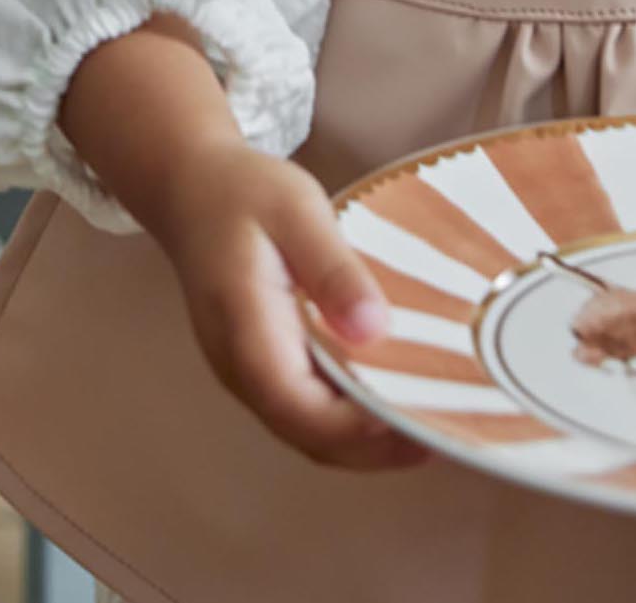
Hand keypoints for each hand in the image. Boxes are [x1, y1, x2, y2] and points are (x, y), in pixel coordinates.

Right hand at [155, 143, 431, 472]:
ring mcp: (248, 372)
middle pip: (311, 436)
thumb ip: (333, 269)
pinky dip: (349, 416)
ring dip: (366, 439)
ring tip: (430, 419)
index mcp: (248, 333)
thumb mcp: (296, 212)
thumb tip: (374, 331)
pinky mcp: (260, 364)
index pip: (305, 410)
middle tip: (445, 429)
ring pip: (308, 431)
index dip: (364, 428)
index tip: (423, 414)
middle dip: (377, 448)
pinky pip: (306, 407)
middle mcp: (242, 369)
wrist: (189, 186)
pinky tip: (389, 393)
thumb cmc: (244, 192)